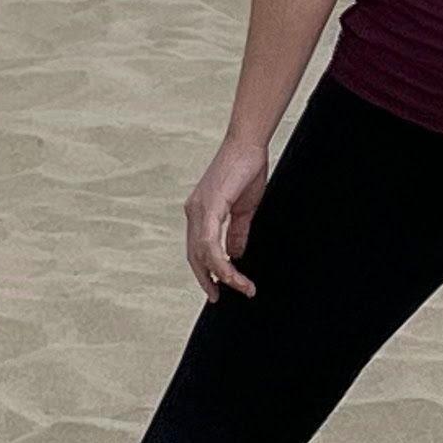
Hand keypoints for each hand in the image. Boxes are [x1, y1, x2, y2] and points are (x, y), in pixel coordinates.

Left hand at [183, 133, 268, 299]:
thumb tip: (235, 255)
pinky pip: (210, 242)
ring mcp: (199, 208)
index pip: (197, 249)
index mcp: (199, 211)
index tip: (218, 287)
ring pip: (203, 253)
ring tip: (242, 288)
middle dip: (208, 279)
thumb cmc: (246, 170)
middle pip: (195, 255)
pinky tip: (234, 273)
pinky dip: (222, 261)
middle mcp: (193, 210)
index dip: (206, 270)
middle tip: (219, 297)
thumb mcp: (242, 210)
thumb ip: (236, 233)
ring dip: (224, 274)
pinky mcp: (209, 206)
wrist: (249, 144)